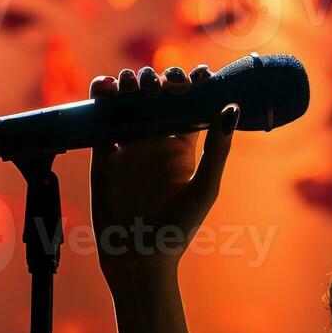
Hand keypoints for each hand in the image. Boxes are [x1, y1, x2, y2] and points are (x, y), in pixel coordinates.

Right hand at [89, 64, 238, 287]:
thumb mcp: (204, 188)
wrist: (137, 257)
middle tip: (161, 84)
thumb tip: (232, 107)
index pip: (189, 103)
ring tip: (132, 84)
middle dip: (158, 79)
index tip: (198, 75)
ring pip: (127, 99)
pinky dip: (100, 94)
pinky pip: (100, 115)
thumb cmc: (178, 228)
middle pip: (156, 95)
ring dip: (129, 82)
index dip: (192, 83)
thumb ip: (218, 148)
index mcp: (184, 145)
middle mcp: (156, 140)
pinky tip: (105, 87)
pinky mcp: (101, 151)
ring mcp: (128, 144)